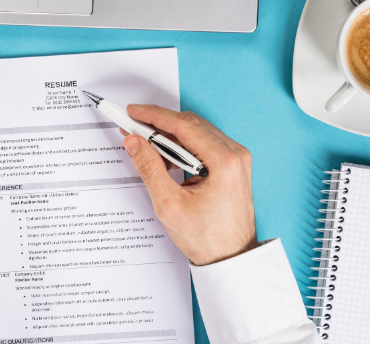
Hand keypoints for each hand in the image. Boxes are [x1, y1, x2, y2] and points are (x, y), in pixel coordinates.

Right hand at [122, 105, 256, 265]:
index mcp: (223, 162)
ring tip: (145, 145)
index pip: (183, 125)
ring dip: (170, 135)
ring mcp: (236, 160)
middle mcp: (235, 155)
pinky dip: (182, 146)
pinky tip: (165, 158)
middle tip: (133, 125)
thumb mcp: (169, 204)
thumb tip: (134, 142)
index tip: (132, 112)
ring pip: (197, 133)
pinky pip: (204, 145)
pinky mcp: (232, 166)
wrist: (231, 258)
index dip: (153, 115)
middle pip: (191, 125)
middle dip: (159, 123)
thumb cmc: (207, 238)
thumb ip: (149, 168)